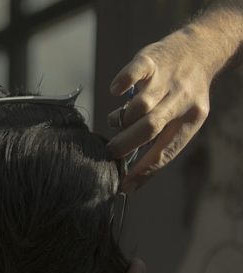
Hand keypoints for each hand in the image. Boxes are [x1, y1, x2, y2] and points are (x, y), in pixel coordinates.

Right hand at [106, 29, 215, 192]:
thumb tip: (132, 172)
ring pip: (140, 105)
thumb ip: (159, 140)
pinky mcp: (151, 60)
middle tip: (110, 151)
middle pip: (150, 127)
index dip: (143, 170)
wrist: (198, 50)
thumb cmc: (182, 93)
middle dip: (126, 144)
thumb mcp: (182, 117)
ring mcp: (165, 79)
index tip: (124, 185)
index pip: (165, 151)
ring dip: (122, 118)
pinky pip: (134, 73)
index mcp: (191, 119)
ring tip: (115, 121)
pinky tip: (115, 91)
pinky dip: (122, 84)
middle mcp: (181, 99)